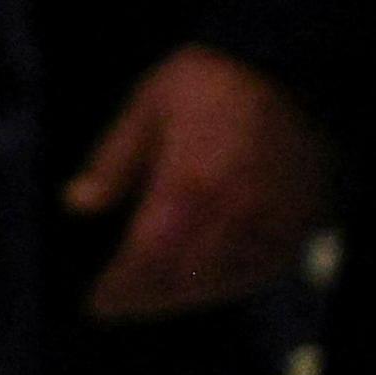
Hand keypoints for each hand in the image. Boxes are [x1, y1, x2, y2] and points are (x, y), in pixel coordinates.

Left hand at [65, 45, 332, 320]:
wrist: (289, 69)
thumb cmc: (209, 83)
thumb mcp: (148, 107)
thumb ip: (113, 161)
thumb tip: (78, 203)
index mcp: (188, 184)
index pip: (148, 256)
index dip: (121, 287)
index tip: (97, 303)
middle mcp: (233, 213)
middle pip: (183, 278)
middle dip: (146, 298)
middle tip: (117, 305)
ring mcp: (270, 223)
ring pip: (222, 282)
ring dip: (183, 297)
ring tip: (149, 299)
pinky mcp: (297, 225)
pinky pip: (259, 272)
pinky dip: (225, 285)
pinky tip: (200, 285)